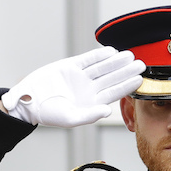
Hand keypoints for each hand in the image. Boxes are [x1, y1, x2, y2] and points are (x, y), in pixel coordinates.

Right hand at [0, 47, 145, 127]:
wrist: (29, 100)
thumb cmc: (47, 113)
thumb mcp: (69, 118)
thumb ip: (89, 116)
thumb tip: (107, 111)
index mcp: (91, 103)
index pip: (113, 93)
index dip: (127, 85)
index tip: (139, 78)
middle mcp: (88, 89)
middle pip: (111, 78)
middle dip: (126, 71)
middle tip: (141, 64)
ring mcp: (80, 77)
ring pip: (102, 67)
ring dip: (116, 62)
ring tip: (130, 56)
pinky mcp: (71, 66)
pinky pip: (88, 59)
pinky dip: (99, 55)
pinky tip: (111, 52)